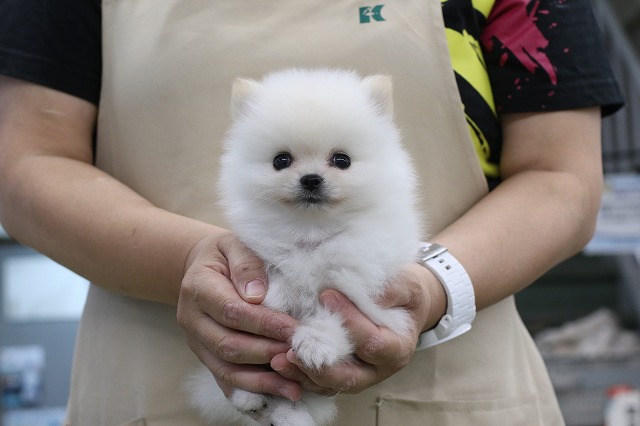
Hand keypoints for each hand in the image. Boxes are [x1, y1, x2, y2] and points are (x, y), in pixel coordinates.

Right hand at [177, 232, 302, 400]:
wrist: (202, 267)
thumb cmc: (226, 254)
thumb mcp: (235, 244)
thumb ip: (246, 264)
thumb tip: (257, 294)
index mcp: (197, 288)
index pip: (231, 311)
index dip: (263, 324)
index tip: (293, 329)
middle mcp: (192, 320)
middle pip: (228, 346)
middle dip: (266, 353)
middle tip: (299, 356)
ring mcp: (197, 343)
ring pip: (226, 370)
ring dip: (261, 382)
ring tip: (293, 387)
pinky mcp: (206, 358)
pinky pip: (225, 382)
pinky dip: (251, 393)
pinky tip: (277, 398)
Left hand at [270, 263, 445, 394]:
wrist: (403, 306)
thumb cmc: (404, 292)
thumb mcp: (407, 284)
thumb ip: (392, 290)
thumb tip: (371, 294)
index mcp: (397, 348)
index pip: (372, 342)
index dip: (350, 322)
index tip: (327, 295)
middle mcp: (378, 370)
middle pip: (348, 376)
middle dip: (320, 364)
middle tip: (294, 344)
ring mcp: (358, 377)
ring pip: (329, 385)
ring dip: (303, 374)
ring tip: (278, 359)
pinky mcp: (340, 376)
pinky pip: (317, 384)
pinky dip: (297, 376)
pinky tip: (277, 363)